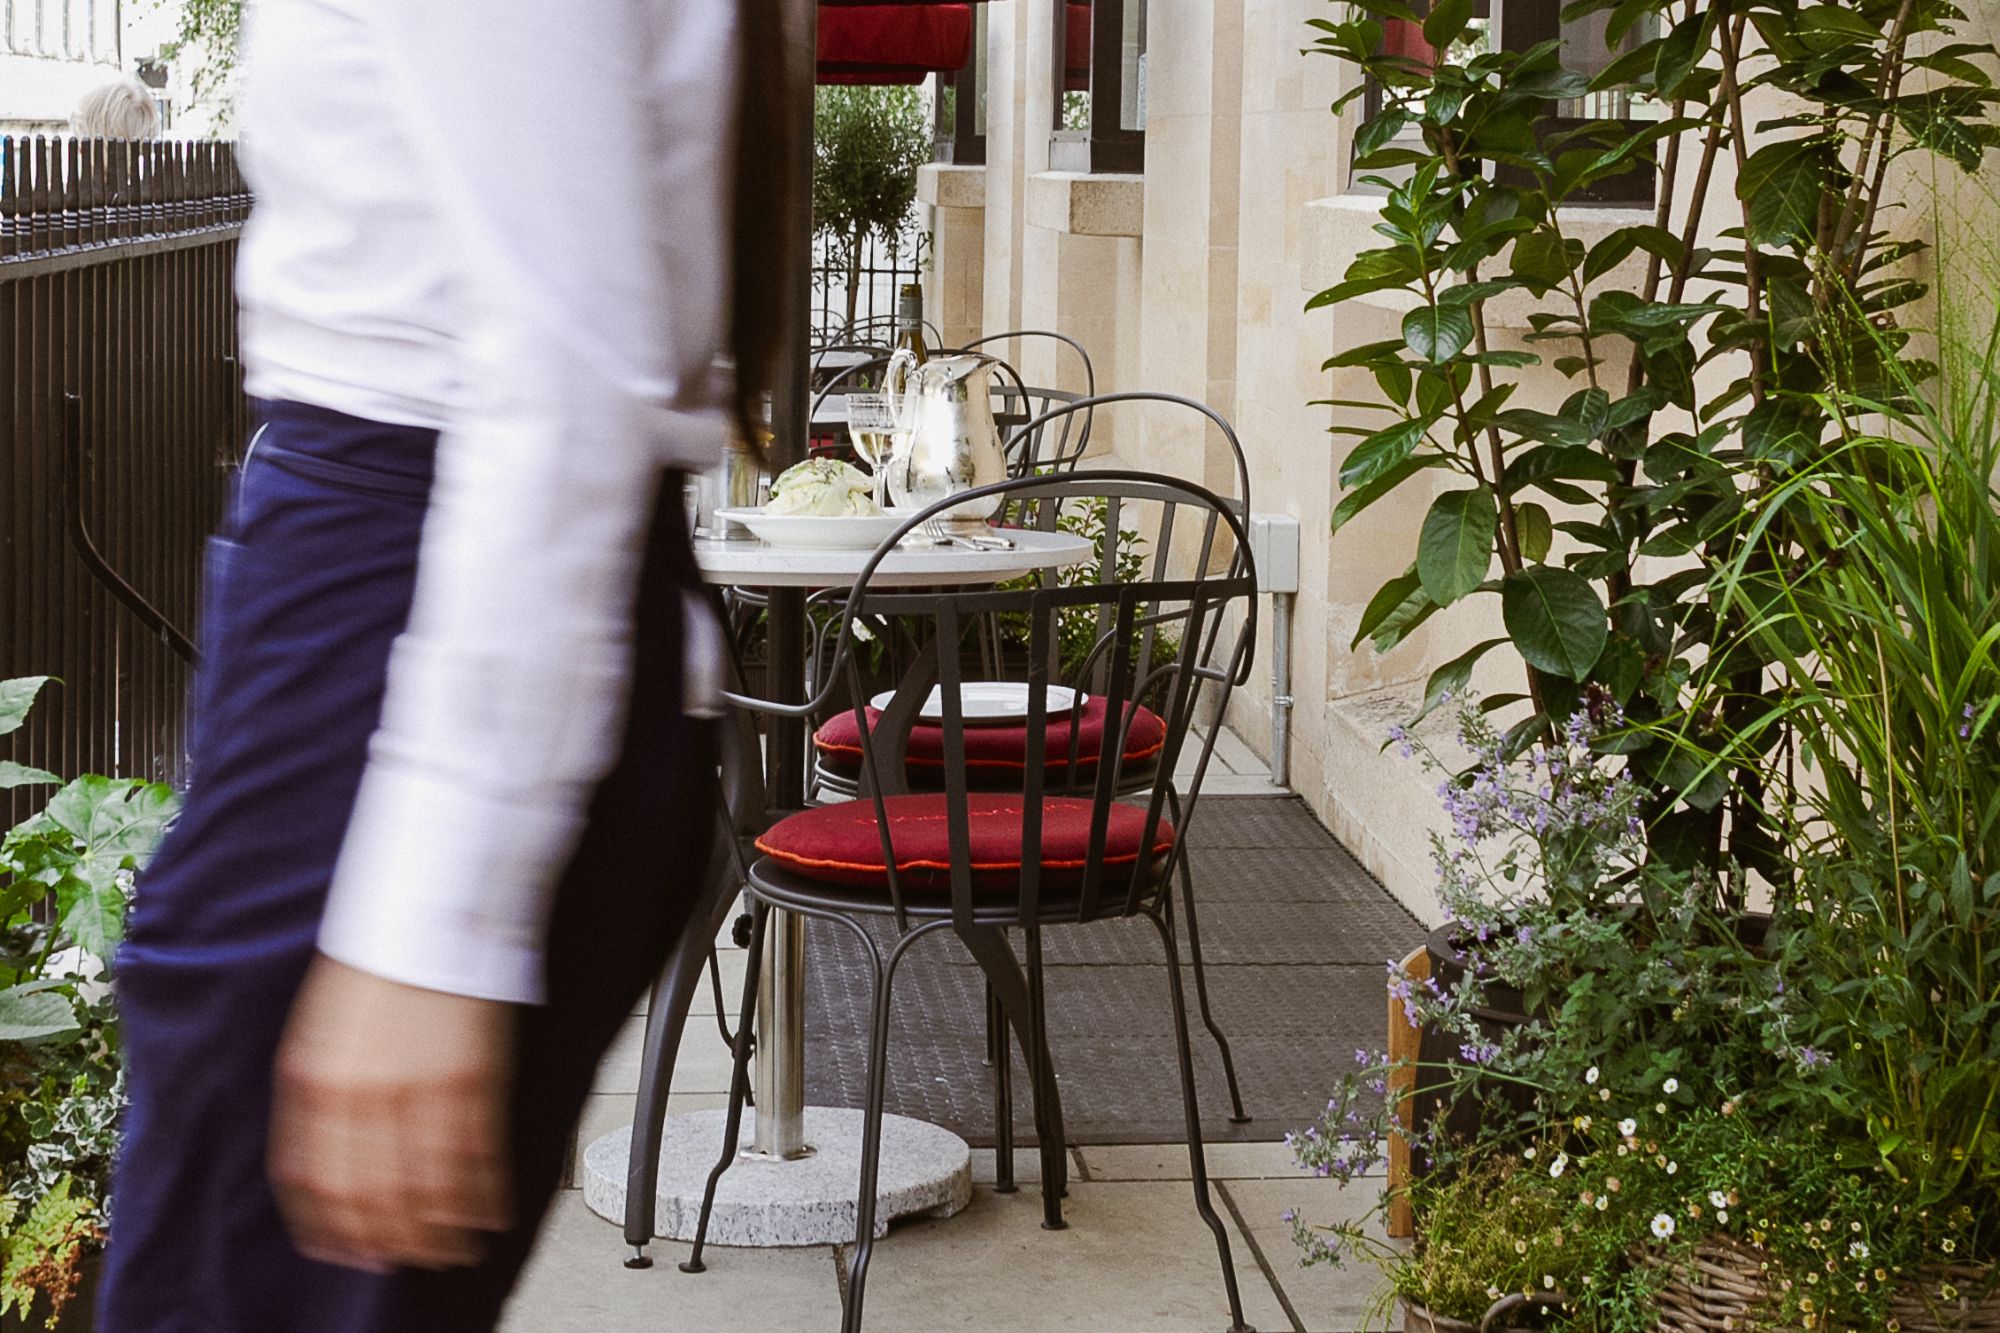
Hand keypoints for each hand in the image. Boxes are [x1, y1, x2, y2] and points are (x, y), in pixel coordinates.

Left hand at [269, 955, 514, 1271]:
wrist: (429, 905)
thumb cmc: (376, 960)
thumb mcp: (319, 1029)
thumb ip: (317, 1097)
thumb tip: (325, 1162)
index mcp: (314, 1081)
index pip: (314, 1183)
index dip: (331, 1229)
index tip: (344, 1251)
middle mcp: (362, 1094)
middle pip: (370, 1197)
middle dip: (387, 1240)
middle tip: (400, 1259)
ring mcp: (420, 1090)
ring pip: (426, 1187)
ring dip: (439, 1230)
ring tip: (450, 1249)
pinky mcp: (472, 1079)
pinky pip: (475, 1156)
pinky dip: (481, 1195)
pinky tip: (485, 1213)